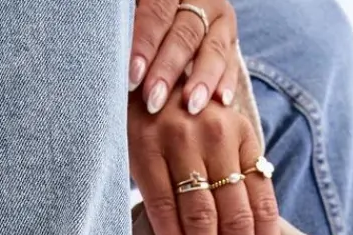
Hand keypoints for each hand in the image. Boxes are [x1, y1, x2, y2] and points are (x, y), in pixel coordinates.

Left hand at [129, 0, 238, 116]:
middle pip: (185, 35)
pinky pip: (232, 64)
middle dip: (168, 70)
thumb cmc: (146, 27)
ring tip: (191, 107)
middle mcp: (201, 0)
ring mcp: (219, 22)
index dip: (145, 45)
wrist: (177, 21)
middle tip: (153, 100)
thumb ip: (132, 28)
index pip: (157, 14)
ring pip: (214, 50)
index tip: (133, 77)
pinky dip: (227, 83)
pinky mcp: (231, 44)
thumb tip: (120, 59)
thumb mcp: (137, 14)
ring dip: (202, 81)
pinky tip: (222, 102)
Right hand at [129, 88, 282, 234]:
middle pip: (237, 222)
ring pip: (203, 221)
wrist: (137, 63)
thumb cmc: (181, 114)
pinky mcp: (144, 150)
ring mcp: (180, 145)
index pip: (263, 208)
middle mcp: (217, 142)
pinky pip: (164, 209)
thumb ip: (234, 179)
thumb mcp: (218, 136)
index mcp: (242, 141)